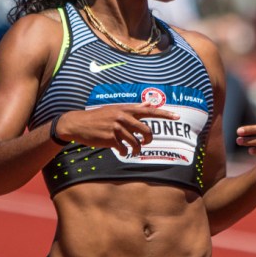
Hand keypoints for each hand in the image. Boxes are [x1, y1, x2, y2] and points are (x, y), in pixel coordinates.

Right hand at [56, 103, 180, 156]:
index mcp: (125, 109)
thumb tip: (150, 104)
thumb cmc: (99, 117)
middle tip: (145, 143)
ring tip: (133, 151)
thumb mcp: (116, 109)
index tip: (177, 116)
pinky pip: (124, 149)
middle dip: (148, 140)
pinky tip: (121, 151)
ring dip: (136, 150)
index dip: (164, 114)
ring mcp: (116, 128)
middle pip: (146, 131)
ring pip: (136, 143)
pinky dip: (125, 152)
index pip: (150, 111)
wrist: (78, 124)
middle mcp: (123, 117)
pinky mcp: (110, 139)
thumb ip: (134, 109)